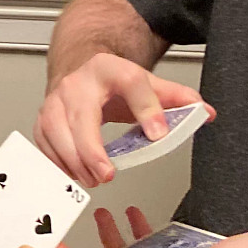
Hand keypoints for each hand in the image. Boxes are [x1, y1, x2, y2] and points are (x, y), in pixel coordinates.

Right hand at [34, 51, 208, 186]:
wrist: (81, 69)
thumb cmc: (112, 82)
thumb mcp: (147, 84)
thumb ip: (176, 98)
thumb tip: (205, 113)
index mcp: (110, 69)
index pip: (132, 83)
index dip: (147, 109)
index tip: (158, 134)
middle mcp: (79, 83)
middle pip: (82, 115)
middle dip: (91, 150)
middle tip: (106, 174)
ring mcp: (56, 101)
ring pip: (56, 132)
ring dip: (74, 161)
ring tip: (93, 179)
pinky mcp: (43, 119)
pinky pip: (45, 144)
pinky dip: (58, 163)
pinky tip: (74, 175)